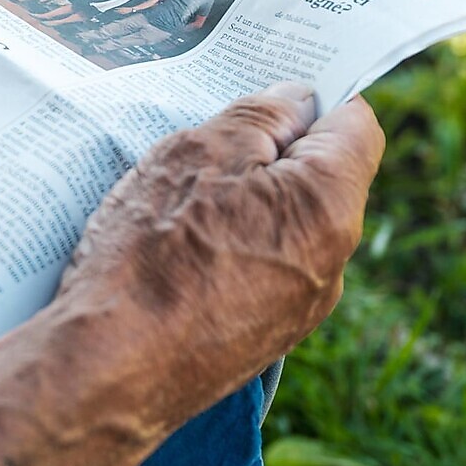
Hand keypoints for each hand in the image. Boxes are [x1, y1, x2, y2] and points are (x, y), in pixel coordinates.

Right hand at [54, 83, 382, 435]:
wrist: (110, 373)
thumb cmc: (152, 255)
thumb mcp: (199, 153)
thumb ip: (259, 115)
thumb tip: (297, 101)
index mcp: (331, 208)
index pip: (355, 125)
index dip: (314, 97)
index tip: (265, 92)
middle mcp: (331, 265)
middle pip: (317, 179)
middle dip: (268, 153)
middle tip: (201, 145)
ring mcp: (296, 311)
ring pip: (282, 227)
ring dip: (239, 204)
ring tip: (172, 206)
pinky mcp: (259, 342)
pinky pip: (256, 273)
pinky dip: (222, 252)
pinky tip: (168, 255)